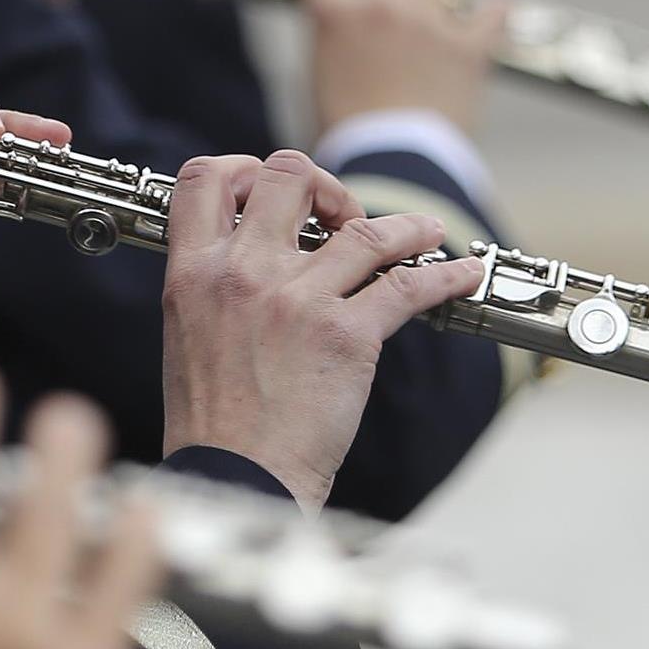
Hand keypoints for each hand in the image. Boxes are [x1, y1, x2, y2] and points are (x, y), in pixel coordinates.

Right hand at [159, 150, 484, 508]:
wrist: (235, 482)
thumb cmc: (213, 426)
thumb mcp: (186, 337)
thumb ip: (216, 287)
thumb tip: (254, 258)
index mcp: (192, 273)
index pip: (203, 181)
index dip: (240, 167)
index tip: (267, 181)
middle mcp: (242, 272)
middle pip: (288, 177)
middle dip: (325, 184)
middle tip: (342, 213)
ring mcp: (296, 298)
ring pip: (363, 227)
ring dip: (404, 226)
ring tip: (427, 232)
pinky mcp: (346, 333)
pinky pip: (407, 284)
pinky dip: (444, 275)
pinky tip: (462, 275)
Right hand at [301, 0, 504, 136]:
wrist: (394, 173)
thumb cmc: (347, 135)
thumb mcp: (316, 74)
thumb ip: (330, 30)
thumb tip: (341, 9)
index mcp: (336, 12)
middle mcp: (383, 5)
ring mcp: (431, 22)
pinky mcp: (470, 46)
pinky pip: (496, 6)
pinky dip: (496, 8)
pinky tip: (494, 8)